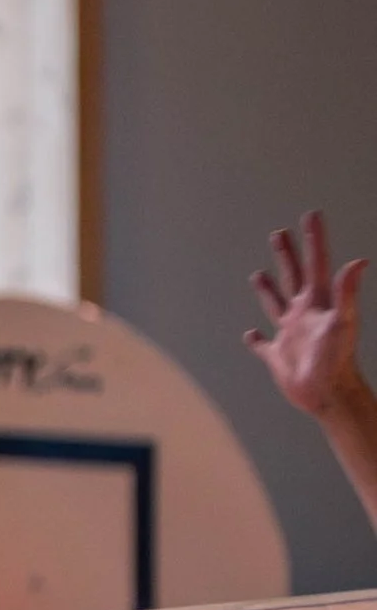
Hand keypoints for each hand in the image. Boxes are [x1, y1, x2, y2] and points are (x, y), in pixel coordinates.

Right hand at [248, 213, 369, 421]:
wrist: (327, 394)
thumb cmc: (337, 358)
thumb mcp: (342, 321)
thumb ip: (346, 291)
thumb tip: (359, 261)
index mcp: (317, 303)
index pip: (315, 264)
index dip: (314, 240)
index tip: (312, 215)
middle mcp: (303, 314)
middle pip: (292, 277)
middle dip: (287, 255)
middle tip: (280, 233)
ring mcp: (290, 334)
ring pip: (275, 304)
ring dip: (268, 289)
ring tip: (259, 275)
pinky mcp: (277, 355)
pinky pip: (263, 345)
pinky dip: (256, 340)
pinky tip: (250, 335)